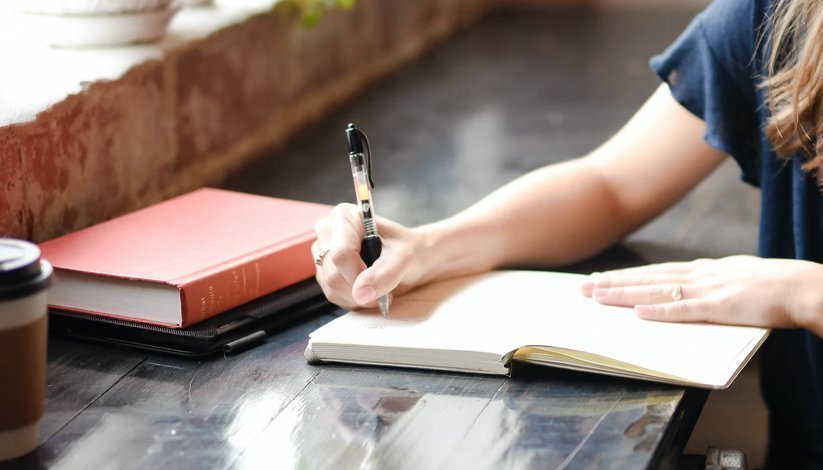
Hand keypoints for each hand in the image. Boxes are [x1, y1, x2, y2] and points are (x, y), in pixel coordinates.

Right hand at [312, 204, 425, 308]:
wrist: (413, 259)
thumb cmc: (409, 250)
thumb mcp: (406, 257)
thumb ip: (385, 273)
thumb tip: (360, 293)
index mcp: (345, 217)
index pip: (341, 254)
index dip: (359, 274)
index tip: (381, 282)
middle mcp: (328, 232)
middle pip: (333, 274)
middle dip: (361, 289)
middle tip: (384, 288)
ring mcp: (323, 253)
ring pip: (331, 288)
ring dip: (359, 297)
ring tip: (379, 287)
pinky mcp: (325, 272)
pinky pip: (333, 295)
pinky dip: (354, 300)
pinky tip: (368, 290)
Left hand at [581, 255, 822, 331]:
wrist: (804, 287)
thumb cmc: (774, 287)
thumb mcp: (735, 279)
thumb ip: (710, 283)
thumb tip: (688, 290)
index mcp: (704, 270)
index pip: (656, 271)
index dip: (626, 276)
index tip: (601, 278)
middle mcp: (701, 275)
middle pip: (647, 278)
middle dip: (613, 283)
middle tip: (583, 288)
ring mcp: (709, 290)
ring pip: (657, 291)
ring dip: (625, 294)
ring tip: (597, 296)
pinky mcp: (721, 307)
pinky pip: (685, 310)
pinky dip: (660, 311)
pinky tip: (638, 313)